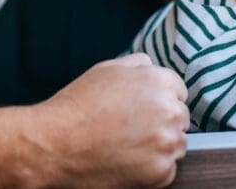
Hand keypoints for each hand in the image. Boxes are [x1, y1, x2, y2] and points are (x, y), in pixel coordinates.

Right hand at [35, 53, 189, 186]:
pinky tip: (127, 162)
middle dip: (162, 124)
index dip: (159, 102)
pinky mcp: (161, 171)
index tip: (144, 112)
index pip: (179, 92)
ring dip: (159, 148)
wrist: (55, 144)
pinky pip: (167, 171)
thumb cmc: (77, 106)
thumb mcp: (107, 69)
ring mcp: (167, 142)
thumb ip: (138, 65)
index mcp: (159, 81)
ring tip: (127, 147)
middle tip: (132, 131)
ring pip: (177, 146)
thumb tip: (153, 68)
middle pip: (180, 119)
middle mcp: (169, 110)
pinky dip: (151, 171)